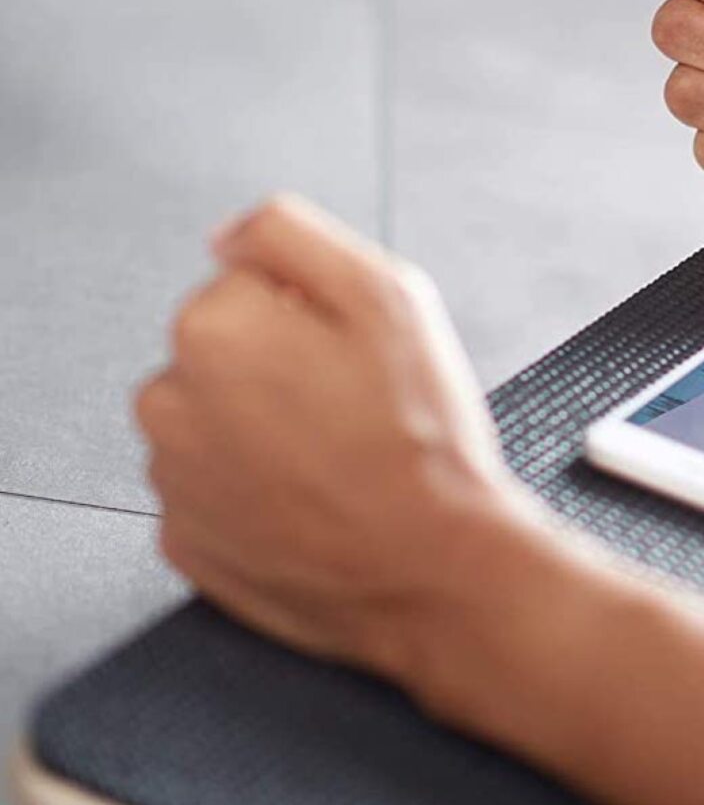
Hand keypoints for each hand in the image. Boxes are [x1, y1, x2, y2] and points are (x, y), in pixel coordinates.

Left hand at [136, 195, 540, 679]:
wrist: (433, 570)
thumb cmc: (419, 436)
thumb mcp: (388, 293)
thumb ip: (291, 234)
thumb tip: (226, 236)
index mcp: (211, 330)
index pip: (249, 282)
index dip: (314, 310)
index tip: (356, 352)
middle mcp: (168, 402)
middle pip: (225, 350)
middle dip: (280, 364)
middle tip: (356, 405)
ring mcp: (172, 479)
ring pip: (217, 419)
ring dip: (266, 426)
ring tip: (339, 456)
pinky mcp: (183, 541)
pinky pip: (215, 488)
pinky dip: (257, 489)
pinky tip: (315, 497)